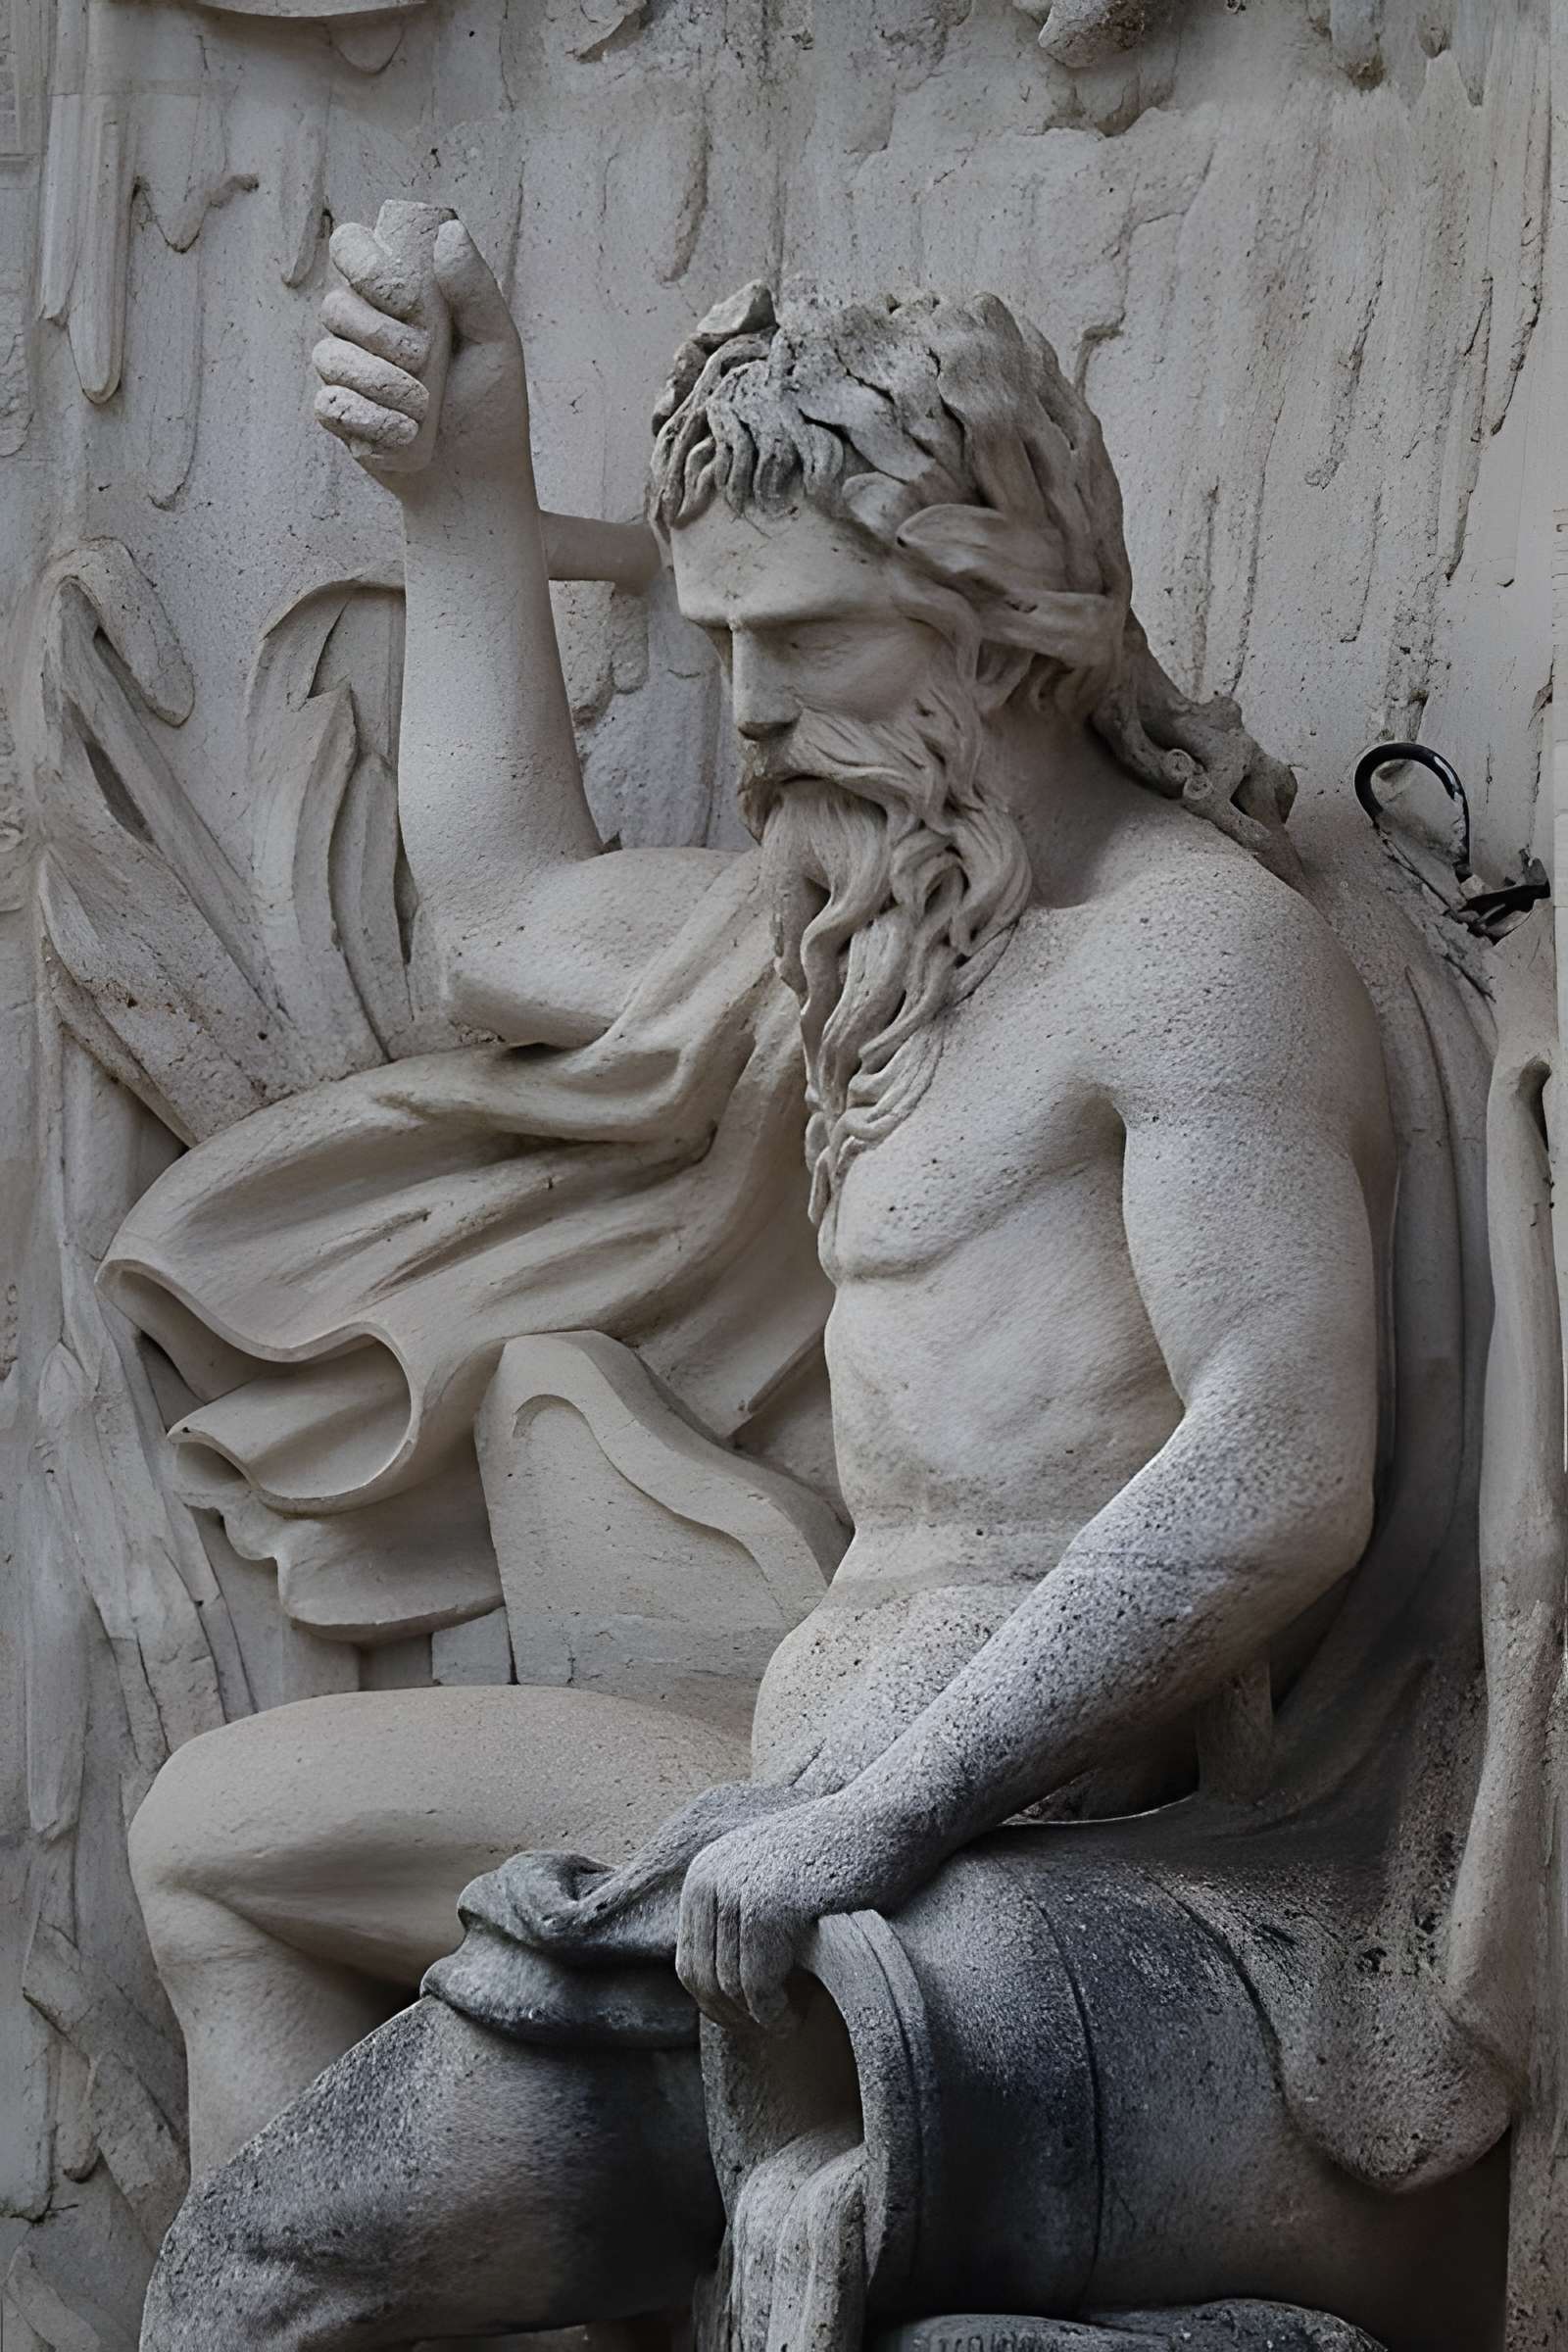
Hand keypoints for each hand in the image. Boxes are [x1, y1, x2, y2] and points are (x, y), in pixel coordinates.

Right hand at [314, 216, 528, 486]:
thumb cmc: (489, 407)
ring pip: (329, 356)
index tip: (407, 300)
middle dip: (379, 334)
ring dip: (380, 383)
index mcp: (393, 295)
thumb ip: (475, 289)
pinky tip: (404, 435)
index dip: (365, 265)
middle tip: (422, 358)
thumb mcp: (496, 343)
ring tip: (423, 408)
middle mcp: (361, 327)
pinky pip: (328, 405)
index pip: (350, 249)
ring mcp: (345, 371)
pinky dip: (369, 420)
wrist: (477, 479)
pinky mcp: (338, 415)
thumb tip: (446, 232)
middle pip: (336, 305)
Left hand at [675, 1791, 920, 2033]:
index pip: (689, 1963)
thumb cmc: (839, 1857)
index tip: (756, 2021)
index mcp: (705, 1872)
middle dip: (737, 2017)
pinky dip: (776, 2013)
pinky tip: (800, 2014)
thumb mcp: (770, 1880)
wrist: (882, 1818)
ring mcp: (737, 1889)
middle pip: (703, 1979)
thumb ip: (738, 1919)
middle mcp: (710, 1877)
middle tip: (776, 2025)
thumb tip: (718, 1998)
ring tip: (793, 2018)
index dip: (720, 2005)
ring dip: (761, 2018)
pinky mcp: (769, 1905)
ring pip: (730, 1987)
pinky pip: (758, 1985)